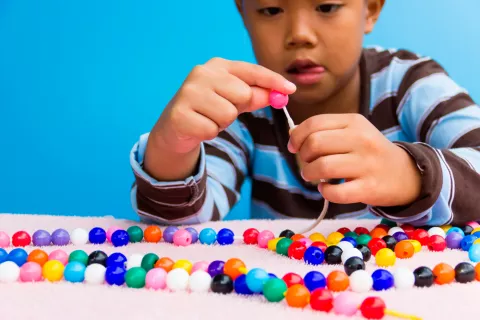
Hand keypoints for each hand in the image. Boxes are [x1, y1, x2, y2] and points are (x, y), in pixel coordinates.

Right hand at [150, 57, 295, 154]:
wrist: (175, 128)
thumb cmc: (208, 110)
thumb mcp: (234, 100)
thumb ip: (255, 95)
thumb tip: (279, 93)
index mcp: (217, 66)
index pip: (251, 71)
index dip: (273, 80)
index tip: (291, 90)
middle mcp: (201, 74)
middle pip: (243, 94)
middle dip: (237, 109)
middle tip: (221, 111)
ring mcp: (188, 93)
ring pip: (228, 114)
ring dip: (222, 123)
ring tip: (209, 119)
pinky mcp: (180, 114)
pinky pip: (211, 129)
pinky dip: (209, 133)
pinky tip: (198, 127)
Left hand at [288, 114, 421, 206]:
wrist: (406, 174)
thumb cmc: (369, 153)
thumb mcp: (352, 132)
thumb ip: (324, 131)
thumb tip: (293, 136)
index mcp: (354, 122)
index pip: (314, 123)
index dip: (297, 137)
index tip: (294, 147)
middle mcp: (361, 139)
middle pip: (314, 144)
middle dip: (303, 156)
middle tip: (308, 163)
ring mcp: (367, 164)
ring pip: (322, 167)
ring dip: (309, 174)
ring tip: (314, 177)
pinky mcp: (369, 188)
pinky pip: (335, 192)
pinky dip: (325, 192)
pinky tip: (327, 189)